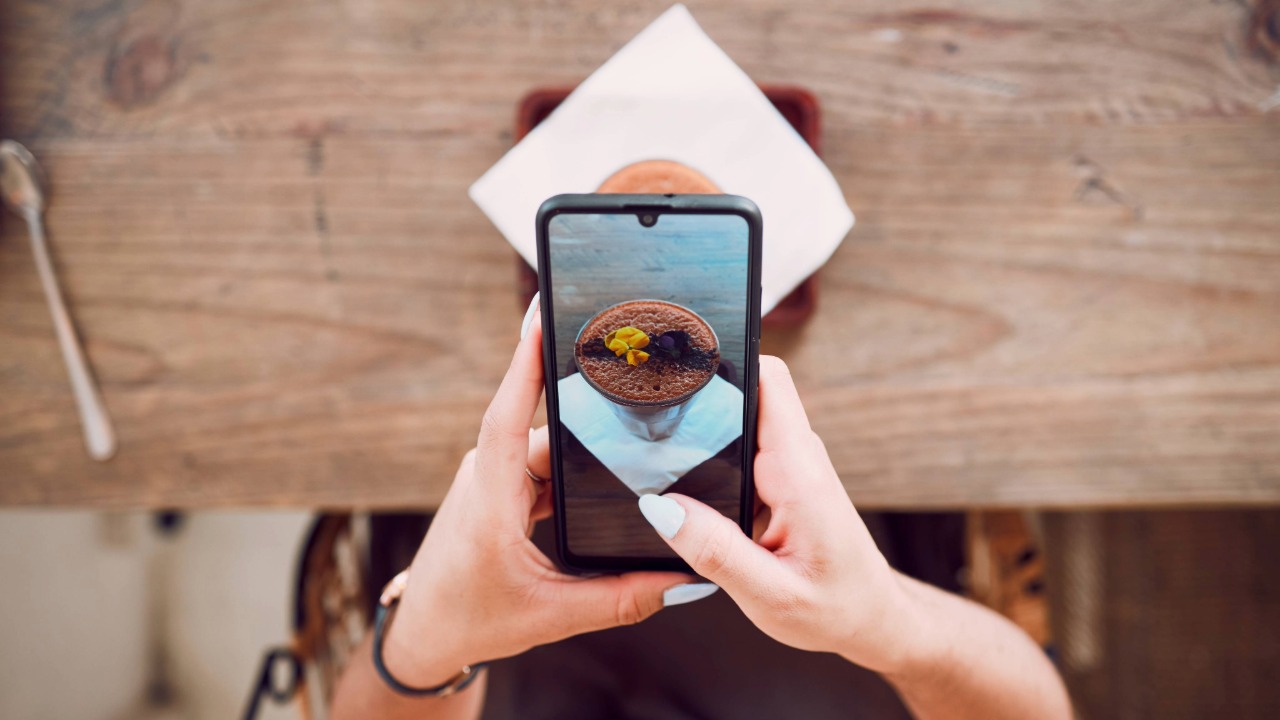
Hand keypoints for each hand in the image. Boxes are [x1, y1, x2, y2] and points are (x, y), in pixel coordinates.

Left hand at [382, 304, 704, 686]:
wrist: (424, 633)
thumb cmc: (470, 620)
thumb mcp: (552, 615)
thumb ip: (621, 600)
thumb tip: (682, 580)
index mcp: (489, 501)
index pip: (505, 416)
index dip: (525, 364)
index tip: (542, 316)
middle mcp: (487, 477)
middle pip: (544, 424)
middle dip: (587, 396)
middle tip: (632, 357)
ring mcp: (492, 478)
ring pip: (546, 442)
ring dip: (584, 433)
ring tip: (636, 410)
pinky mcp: (500, 486)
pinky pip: (541, 459)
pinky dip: (573, 458)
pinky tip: (608, 458)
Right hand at [636, 356, 926, 673]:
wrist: (873, 620)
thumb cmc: (835, 610)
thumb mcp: (771, 596)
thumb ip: (715, 552)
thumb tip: (659, 506)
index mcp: (798, 472)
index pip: (768, 378)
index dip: (724, 360)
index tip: (675, 369)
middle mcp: (796, 457)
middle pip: (744, 389)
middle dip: (695, 394)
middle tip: (642, 417)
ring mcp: (789, 464)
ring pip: (739, 417)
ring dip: (699, 425)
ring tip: (650, 447)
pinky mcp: (781, 478)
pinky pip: (741, 445)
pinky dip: (709, 453)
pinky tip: (680, 478)